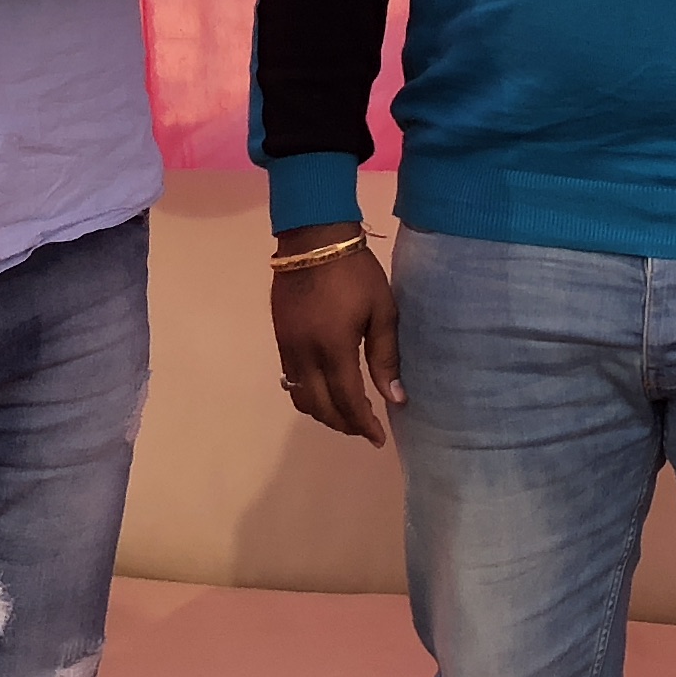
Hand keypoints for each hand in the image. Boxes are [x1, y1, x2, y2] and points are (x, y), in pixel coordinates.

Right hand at [272, 232, 400, 445]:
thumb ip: (386, 357)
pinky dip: (307, 393)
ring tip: (345, 413)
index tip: (379, 438)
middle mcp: (305, 354)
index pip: (348, 401)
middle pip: (320, 406)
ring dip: (322, 412)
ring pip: (299, 396)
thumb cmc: (356, 273)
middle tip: (364, 428)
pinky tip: (324, 388)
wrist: (313, 239)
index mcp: (334, 348)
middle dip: (343, 423)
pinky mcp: (279, 337)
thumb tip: (396, 399)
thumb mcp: (382, 311)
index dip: (363, 424)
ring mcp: (287, 346)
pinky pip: (290, 378)